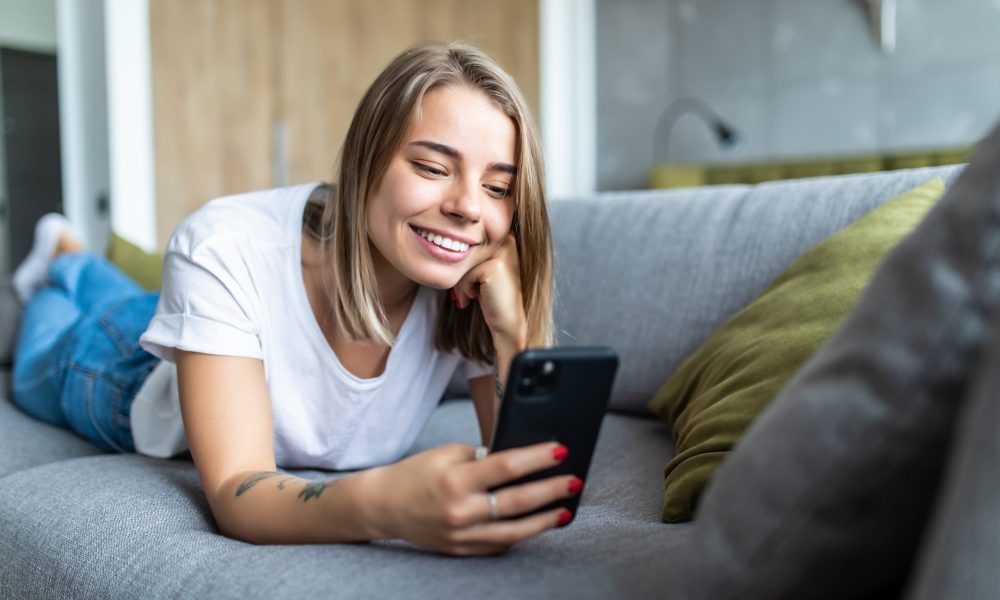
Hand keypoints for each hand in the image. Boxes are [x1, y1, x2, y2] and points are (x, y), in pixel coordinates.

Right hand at [361, 443, 581, 555]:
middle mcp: (460, 510)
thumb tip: (523, 456)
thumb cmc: (417, 473)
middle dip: (551, 490)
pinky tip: (539, 523)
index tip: (561, 450)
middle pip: (517, 502)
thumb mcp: (448, 453)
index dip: (537, 458)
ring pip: (515, 531)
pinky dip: (522, 533)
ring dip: (545, 520)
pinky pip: (500, 544)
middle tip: (574, 481)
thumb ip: (484, 456)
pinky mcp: (463, 551)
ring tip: (566, 509)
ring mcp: (462, 536)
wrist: (384, 506)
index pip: (506, 466)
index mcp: (455, 479)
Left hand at [452, 233, 526, 349]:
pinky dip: (465, 288)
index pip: (469, 242)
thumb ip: (471, 253)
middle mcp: (505, 239)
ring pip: (464, 262)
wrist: (508, 320)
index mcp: (503, 235)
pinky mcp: (494, 266)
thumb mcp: (481, 269)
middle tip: (465, 293)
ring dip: (461, 283)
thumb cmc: (492, 295)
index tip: (468, 282)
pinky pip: (465, 274)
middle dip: (461, 274)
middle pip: (466, 250)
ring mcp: (501, 252)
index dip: (464, 264)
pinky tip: (475, 297)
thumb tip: (444, 245)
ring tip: (469, 296)